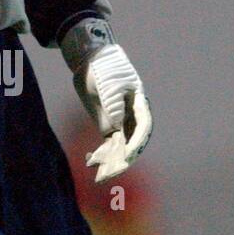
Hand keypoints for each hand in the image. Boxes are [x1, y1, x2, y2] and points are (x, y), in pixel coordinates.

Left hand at [59, 18, 152, 181]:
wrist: (90, 60)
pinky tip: (91, 161)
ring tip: (99, 174)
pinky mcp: (109, 124)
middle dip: (122, 158)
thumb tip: (113, 134)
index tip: (126, 155)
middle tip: (111, 172)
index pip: (142, 127)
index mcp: (138, 102)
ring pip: (121, 145)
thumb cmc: (100, 70)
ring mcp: (122, 119)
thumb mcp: (104, 88)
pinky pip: (110, 143)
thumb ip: (111, 110)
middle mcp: (133, 114)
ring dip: (111, 160)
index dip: (136, 143)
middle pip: (133, 140)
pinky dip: (102, 153)